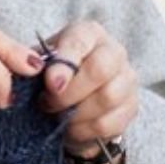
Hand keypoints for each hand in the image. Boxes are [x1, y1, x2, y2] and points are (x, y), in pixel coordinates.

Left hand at [38, 20, 138, 156]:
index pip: (79, 42)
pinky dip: (84, 130)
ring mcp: (127, 79)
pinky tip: (71, 128)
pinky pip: (109, 123)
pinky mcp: (131, 108)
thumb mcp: (41, 63)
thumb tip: (32, 68)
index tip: (50, 84)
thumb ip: (36, 64)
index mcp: (89, 33)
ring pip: (107, 98)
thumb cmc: (53, 74)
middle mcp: (114, 51)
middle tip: (48, 103)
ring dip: (75, 113)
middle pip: (100, 69)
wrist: (73, 100)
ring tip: (57, 116)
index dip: (65, 64)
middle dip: (70, 92)